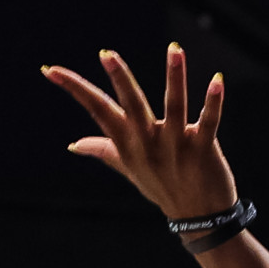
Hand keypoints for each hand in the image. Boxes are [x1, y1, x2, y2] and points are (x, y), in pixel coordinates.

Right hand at [44, 46, 234, 220]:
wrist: (198, 217)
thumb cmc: (161, 186)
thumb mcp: (128, 168)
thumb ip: (103, 150)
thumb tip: (72, 145)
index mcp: (127, 143)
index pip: (97, 110)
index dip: (74, 89)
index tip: (51, 70)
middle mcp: (148, 143)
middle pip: (132, 106)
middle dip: (120, 79)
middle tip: (106, 54)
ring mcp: (176, 146)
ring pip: (174, 107)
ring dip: (175, 78)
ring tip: (175, 50)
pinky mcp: (203, 149)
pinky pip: (208, 123)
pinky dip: (213, 103)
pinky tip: (217, 82)